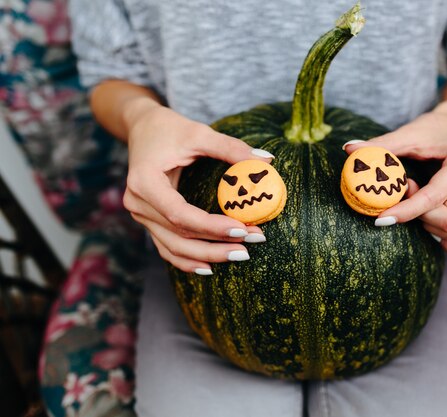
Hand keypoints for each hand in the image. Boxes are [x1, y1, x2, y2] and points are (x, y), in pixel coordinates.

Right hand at [122, 98, 274, 273]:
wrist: (142, 128)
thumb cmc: (169, 129)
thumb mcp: (199, 133)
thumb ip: (231, 148)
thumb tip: (266, 162)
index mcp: (144, 182)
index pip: (180, 214)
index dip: (211, 226)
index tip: (242, 228)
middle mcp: (137, 203)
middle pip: (178, 235)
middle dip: (216, 245)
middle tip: (251, 244)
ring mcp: (141, 215)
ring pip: (173, 247)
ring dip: (207, 256)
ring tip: (240, 254)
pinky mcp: (149, 220)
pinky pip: (167, 247)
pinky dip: (188, 260)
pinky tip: (211, 267)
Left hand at [344, 111, 446, 254]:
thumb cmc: (429, 132)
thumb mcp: (406, 135)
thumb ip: (381, 145)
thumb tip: (348, 149)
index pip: (435, 195)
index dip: (407, 210)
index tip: (381, 218)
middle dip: (420, 217)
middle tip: (404, 199)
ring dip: (432, 229)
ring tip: (418, 208)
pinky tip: (430, 224)